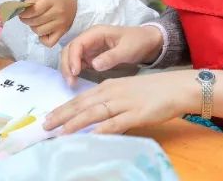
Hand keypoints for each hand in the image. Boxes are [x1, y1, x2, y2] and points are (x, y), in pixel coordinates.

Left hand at [20, 0, 77, 47]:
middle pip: (35, 22)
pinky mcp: (62, 33)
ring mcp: (61, 24)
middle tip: (27, 17)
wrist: (75, 4)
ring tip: (36, 22)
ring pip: (39, 32)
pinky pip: (48, 42)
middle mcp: (58, 13)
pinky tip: (43, 31)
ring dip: (34, 27)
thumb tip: (20, 8)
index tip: (21, 13)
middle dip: (26, 20)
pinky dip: (42, 39)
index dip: (24, 13)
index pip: (33, 11)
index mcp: (52, 0)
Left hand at [43, 71, 195, 134]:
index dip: (63, 108)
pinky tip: (92, 136)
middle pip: (82, 104)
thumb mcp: (125, 91)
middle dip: (62, 115)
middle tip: (45, 125)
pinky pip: (117, 123)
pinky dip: (103, 129)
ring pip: (95, 113)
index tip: (49, 117)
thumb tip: (93, 118)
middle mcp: (112, 92)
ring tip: (61, 132)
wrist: (176, 87)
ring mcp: (124, 103)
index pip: (81, 98)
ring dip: (76, 123)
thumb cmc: (152, 90)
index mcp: (108, 86)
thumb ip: (109, 102)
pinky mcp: (137, 113)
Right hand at [59, 25, 162, 84]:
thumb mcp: (127, 49)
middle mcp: (90, 39)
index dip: (73, 58)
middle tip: (70, 82)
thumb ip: (111, 57)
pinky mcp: (92, 56)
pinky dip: (74, 71)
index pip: (77, 43)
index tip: (75, 72)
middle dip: (66, 65)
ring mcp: (90, 47)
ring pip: (71, 56)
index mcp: (96, 33)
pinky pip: (78, 62)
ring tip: (72, 84)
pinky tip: (76, 81)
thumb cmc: (138, 42)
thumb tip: (93, 65)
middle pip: (69, 49)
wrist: (148, 42)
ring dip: (68, 68)